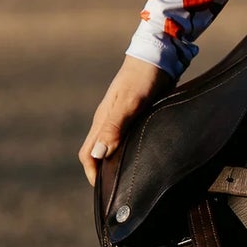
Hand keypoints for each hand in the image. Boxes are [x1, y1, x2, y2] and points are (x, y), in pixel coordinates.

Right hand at [78, 56, 164, 184]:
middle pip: (98, 153)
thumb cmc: (143, 78)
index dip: (93, 175)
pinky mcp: (136, 113)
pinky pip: (126, 137)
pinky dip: (128, 150)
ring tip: (132, 179)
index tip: (106, 193)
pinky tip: (144, 156)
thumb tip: (99, 156)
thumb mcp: (130, 103)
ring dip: (117, 162)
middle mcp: (108, 121)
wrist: (158, 54)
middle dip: (103, 173)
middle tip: (120, 191)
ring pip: (112, 146)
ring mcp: (121, 117)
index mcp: (102, 121)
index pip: (88, 155)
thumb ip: (114, 127)